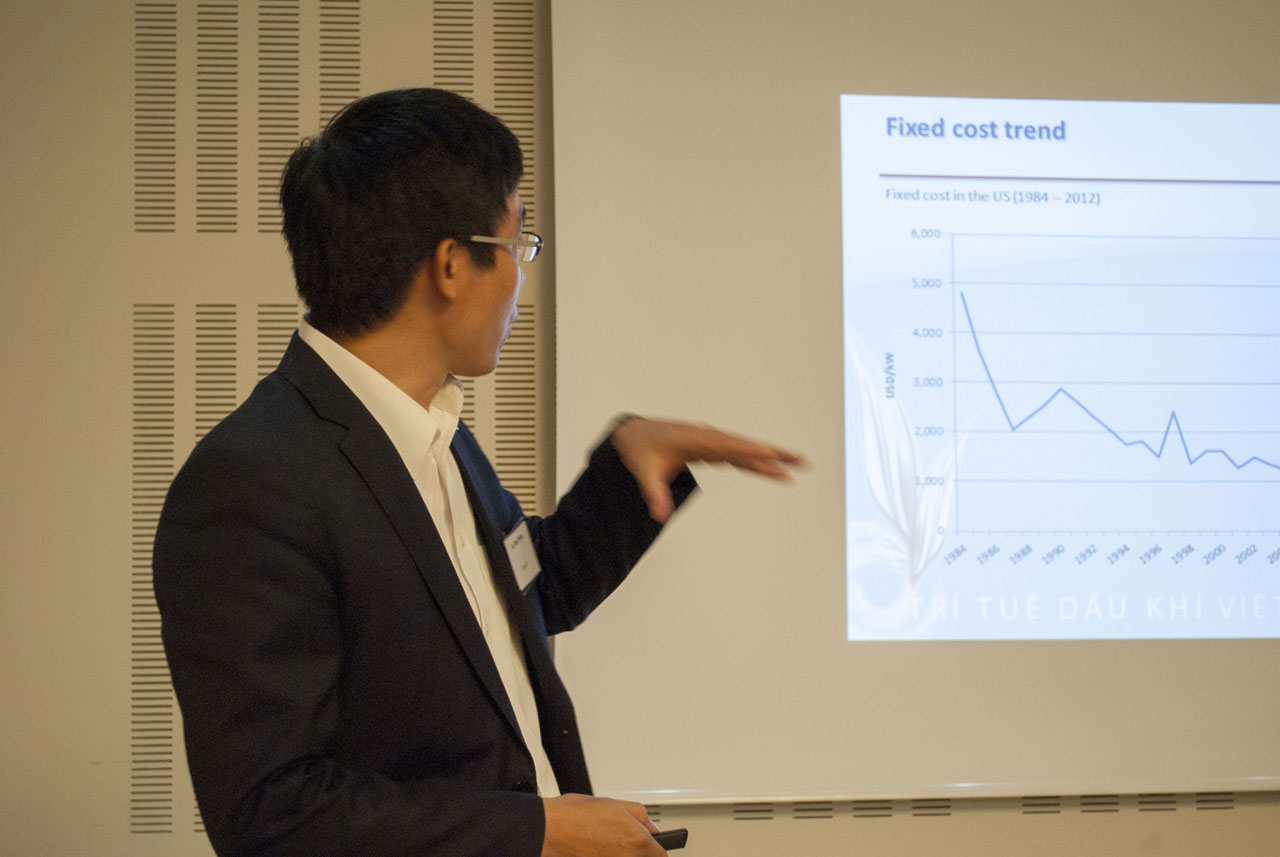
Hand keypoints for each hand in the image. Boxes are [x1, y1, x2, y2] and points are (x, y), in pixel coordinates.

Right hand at [541, 793, 664, 856]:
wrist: (547, 831)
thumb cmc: (573, 816)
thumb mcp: (613, 804)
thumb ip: (639, 816)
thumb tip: (650, 827)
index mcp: (637, 842)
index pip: (660, 855)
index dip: (656, 848)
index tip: (652, 845)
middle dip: (637, 851)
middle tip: (621, 840)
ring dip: (621, 854)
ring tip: (605, 844)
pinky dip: (607, 856)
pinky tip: (595, 850)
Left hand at [610, 417, 806, 522]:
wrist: (634, 435)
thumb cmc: (640, 450)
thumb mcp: (643, 472)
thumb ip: (653, 493)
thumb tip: (659, 516)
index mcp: (694, 439)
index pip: (727, 446)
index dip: (750, 451)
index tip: (771, 454)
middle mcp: (708, 438)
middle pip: (745, 447)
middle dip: (772, 454)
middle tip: (800, 461)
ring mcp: (711, 442)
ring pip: (745, 452)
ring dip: (769, 459)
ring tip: (794, 469)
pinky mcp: (711, 448)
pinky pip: (738, 456)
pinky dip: (755, 462)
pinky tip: (772, 470)